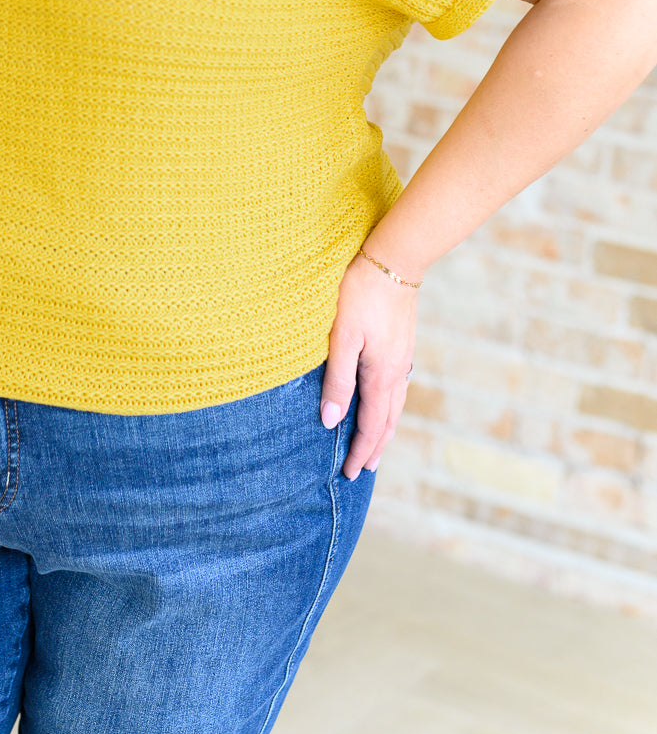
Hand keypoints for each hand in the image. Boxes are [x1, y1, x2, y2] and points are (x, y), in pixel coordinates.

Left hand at [319, 249, 418, 480]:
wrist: (392, 260)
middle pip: (388, 420)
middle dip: (374, 447)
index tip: (349, 473)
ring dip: (385, 429)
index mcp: (381, 375)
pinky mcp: (403, 344)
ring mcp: (403, 357)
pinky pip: (398, 387)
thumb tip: (331, 420)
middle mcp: (397, 372)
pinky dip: (390, 406)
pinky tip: (384, 400)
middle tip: (362, 469)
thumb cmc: (360, 295)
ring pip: (396, 404)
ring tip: (376, 444)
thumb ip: (337, 379)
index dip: (360, 450)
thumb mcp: (342, 337)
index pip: (372, 425)